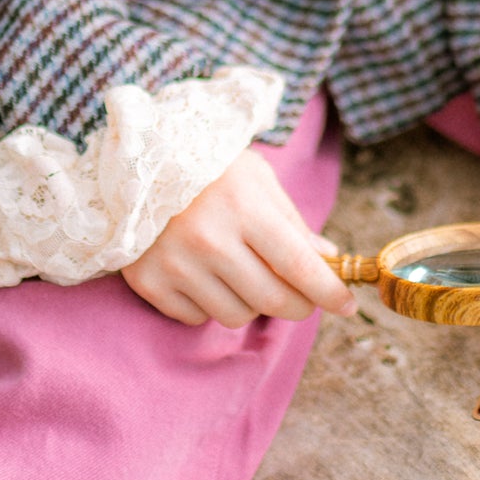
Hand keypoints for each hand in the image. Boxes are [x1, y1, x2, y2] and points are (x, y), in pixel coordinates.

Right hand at [124, 149, 358, 328]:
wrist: (133, 161)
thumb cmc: (207, 168)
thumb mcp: (256, 180)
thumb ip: (292, 221)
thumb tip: (328, 258)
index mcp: (244, 208)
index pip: (299, 267)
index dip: (329, 292)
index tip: (346, 305)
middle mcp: (208, 240)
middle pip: (273, 300)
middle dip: (298, 305)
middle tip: (302, 298)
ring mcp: (175, 264)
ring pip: (236, 315)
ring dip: (249, 303)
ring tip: (241, 274)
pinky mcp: (148, 282)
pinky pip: (196, 318)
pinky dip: (207, 305)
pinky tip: (202, 276)